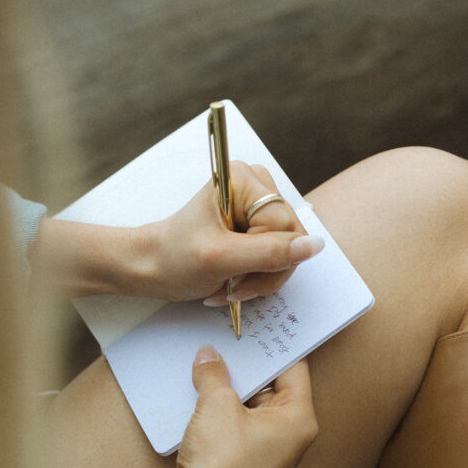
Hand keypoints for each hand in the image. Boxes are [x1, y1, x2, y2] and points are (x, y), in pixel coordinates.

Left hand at [144, 162, 323, 301]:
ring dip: (262, 277)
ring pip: (288, 250)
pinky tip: (235, 281)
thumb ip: (269, 252)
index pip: (285, 226)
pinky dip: (259, 275)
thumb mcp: (221, 259)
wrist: (153, 267)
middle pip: (291, 238)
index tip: (236, 280)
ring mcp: (259, 205)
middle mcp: (256, 185)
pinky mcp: (258, 224)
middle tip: (234, 287)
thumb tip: (315, 246)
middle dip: (265, 271)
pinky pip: (279, 254)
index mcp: (243, 180)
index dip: (268, 259)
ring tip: (231, 286)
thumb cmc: (175, 259)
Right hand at [159, 347, 317, 467]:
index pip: (295, 367)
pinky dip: (223, 407)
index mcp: (299, 418)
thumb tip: (209, 356)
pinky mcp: (246, 460)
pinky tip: (200, 390)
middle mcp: (291, 434)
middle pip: (274, 384)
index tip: (261, 322)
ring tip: (210, 358)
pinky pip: (238, 422)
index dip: (276, 342)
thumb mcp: (216, 407)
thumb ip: (215, 375)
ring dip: (232, 385)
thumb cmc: (222, 467)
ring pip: (253, 404)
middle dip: (249, 363)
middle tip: (229, 336)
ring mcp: (269, 449)